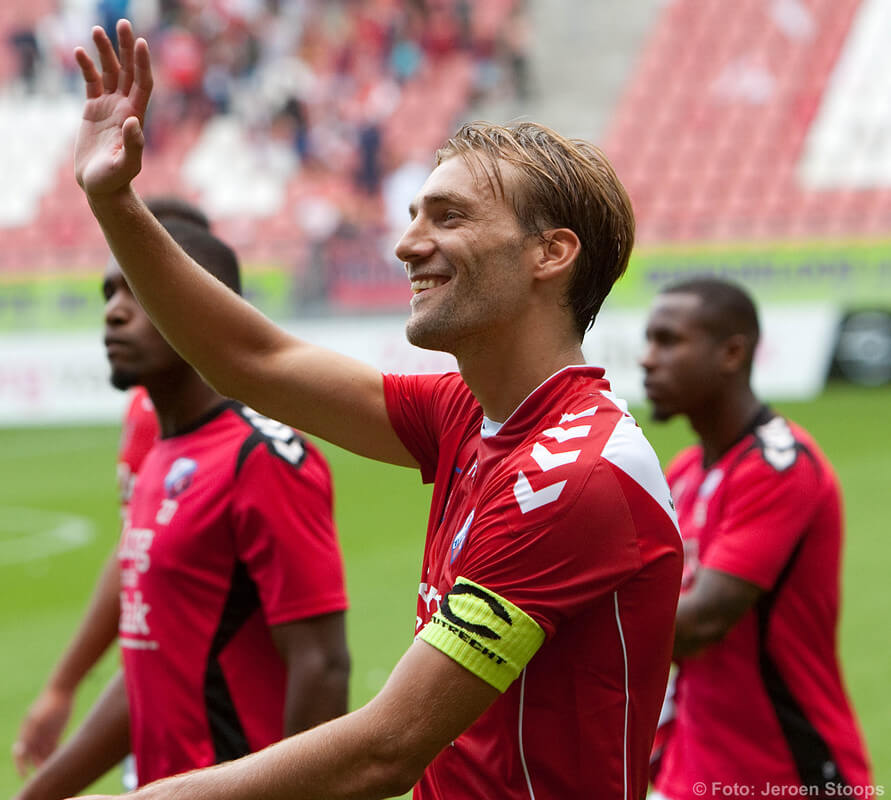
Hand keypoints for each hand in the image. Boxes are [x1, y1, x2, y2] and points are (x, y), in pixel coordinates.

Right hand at [12, 686, 74, 776]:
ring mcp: (45, 735)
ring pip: (44, 755)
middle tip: (44, 775)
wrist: (63, 689)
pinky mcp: (56, 733)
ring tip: (55, 769)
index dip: (20, 767)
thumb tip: (17, 750)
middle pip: (33, 757)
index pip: (20, 755)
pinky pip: (54, 749)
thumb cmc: (49, 703)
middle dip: (37, 767)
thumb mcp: (38, 718)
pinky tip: (62, 761)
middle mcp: (34, 736)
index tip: (25, 776)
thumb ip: (28, 734)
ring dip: (47, 763)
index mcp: (26, 733)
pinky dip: (55, 756)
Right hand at [74, 19, 152, 196]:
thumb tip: (134, 121)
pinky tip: (79, 52)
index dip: (143, 63)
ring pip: (109, 72)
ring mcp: (110, 107)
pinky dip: (86, 67)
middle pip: (128, 71)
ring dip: (105, 51)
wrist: (101, 187)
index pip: (143, 83)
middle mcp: (125, 107)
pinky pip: (91, 82)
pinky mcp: (93, 111)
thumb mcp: (127, 165)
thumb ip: (134, 145)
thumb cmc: (115, 180)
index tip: (141, 42)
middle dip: (126, 48)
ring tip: (97, 29)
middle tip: (123, 23)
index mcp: (136, 116)